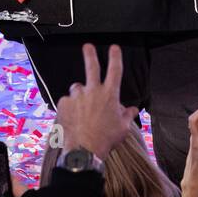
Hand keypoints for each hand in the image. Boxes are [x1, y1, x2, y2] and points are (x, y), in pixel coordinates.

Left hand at [55, 44, 137, 160]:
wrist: (84, 150)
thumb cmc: (106, 139)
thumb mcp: (123, 129)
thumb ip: (127, 115)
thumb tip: (133, 109)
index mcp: (109, 95)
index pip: (115, 71)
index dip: (115, 57)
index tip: (114, 48)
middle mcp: (93, 91)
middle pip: (91, 67)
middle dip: (90, 55)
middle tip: (87, 46)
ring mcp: (77, 96)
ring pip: (77, 88)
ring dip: (80, 94)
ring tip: (82, 110)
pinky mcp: (64, 103)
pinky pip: (67, 101)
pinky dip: (70, 106)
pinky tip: (73, 117)